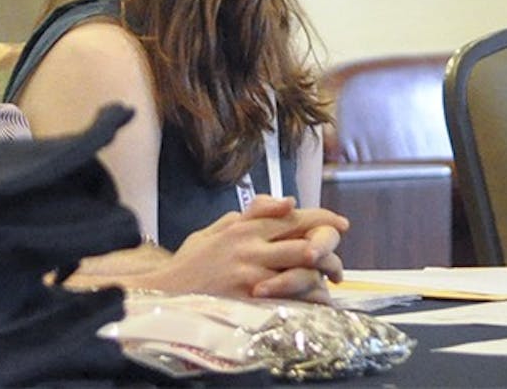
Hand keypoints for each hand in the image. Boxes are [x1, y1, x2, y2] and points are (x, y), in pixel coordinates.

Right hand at [77, 197, 348, 302]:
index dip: (324, 219)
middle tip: (338, 266)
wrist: (164, 293)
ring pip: (301, 272)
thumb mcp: (219, 226)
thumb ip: (253, 212)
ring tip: (328, 287)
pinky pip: (288, 299)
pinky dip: (306, 301)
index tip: (342, 225)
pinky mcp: (247, 299)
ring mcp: (250, 274)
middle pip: (305, 244)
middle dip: (329, 254)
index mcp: (246, 226)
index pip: (295, 217)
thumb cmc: (193, 261)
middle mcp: (251, 247)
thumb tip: (288, 201)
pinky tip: (314, 305)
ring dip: (321, 280)